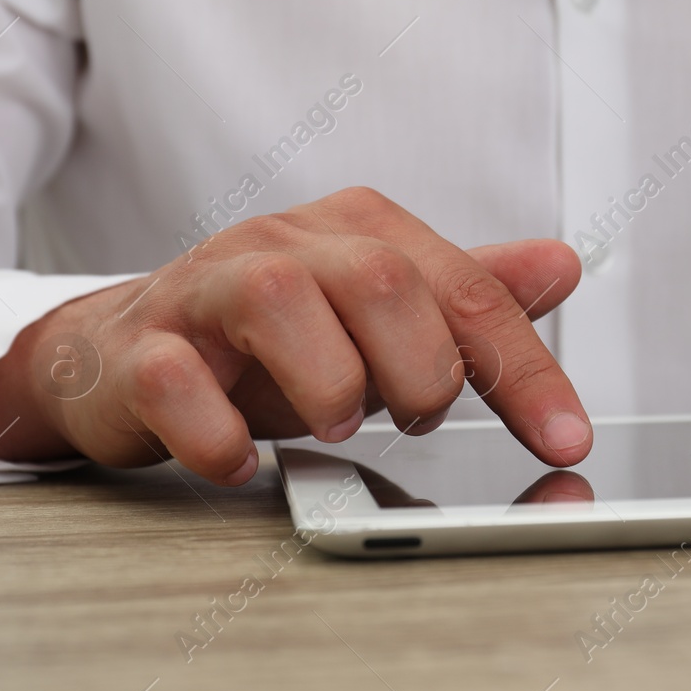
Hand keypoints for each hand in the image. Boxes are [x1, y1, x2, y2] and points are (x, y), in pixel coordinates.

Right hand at [0, 187, 588, 485]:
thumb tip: (561, 265)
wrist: (123, 354)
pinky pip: (173, 378)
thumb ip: (467, 294)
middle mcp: (282, 243)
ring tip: (338, 427)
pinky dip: (217, 434)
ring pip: (277, 300)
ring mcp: (202, 290)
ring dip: (327, 383)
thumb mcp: (381, 318)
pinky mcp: (138, 349)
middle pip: (380, 278)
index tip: (566, 437)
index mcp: (355, 229)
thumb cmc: (268, 341)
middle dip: (421, 366)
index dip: (524, 368)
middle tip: (419, 420)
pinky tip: (243, 460)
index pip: (464, 287)